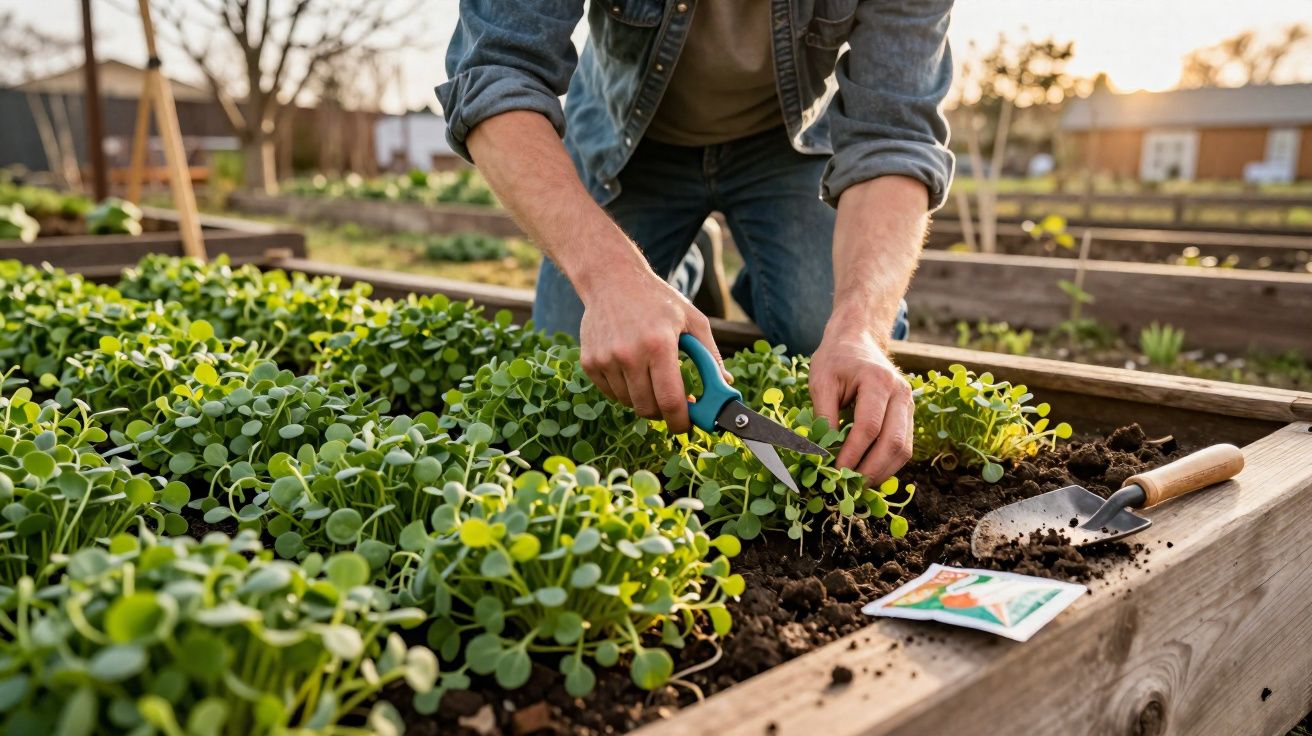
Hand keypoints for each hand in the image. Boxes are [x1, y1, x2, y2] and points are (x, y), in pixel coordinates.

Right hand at [577, 261, 726, 433]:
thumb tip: (726, 384)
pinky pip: (611, 393)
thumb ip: (710, 355)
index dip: (681, 421)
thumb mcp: (691, 319)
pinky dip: (624, 390)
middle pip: (648, 408)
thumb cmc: (657, 299)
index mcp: (659, 344)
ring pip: (629, 403)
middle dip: (664, 413)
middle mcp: (629, 354)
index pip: (670, 400)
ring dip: (643, 399)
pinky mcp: (590, 363)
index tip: (687, 426)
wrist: (611, 279)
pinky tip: (630, 368)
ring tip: (650, 375)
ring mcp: (606, 360)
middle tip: (672, 402)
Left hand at [809, 322, 912, 483]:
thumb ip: (823, 416)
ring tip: (858, 485)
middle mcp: (901, 393)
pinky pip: (904, 446)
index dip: (853, 454)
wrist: (858, 341)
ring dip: (882, 472)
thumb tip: (823, 454)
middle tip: (849, 487)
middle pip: (893, 442)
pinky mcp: (908, 415)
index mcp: (878, 381)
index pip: (869, 427)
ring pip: (903, 449)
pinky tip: (868, 472)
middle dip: (871, 470)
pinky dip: (888, 464)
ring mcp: (909, 404)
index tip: (836, 472)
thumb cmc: (835, 360)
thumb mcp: (820, 382)